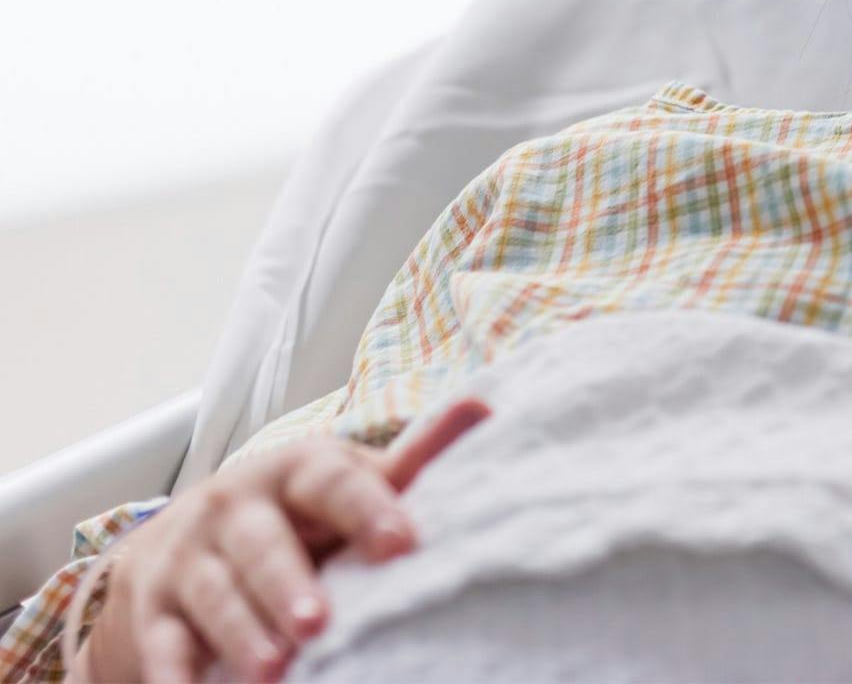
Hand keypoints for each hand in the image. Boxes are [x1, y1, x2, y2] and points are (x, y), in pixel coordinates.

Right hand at [77, 397, 488, 683]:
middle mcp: (235, 507)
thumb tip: (484, 409)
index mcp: (294, 470)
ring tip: (274, 671)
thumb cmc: (293, 513)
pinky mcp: (152, 613)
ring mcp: (187, 560)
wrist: (181, 541)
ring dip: (240, 635)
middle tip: (321, 623)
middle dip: (289, 584)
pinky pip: (161, 649)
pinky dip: (171, 678)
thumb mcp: (342, 480)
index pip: (332, 482)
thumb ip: (409, 460)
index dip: (367, 509)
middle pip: (263, 544)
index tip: (403, 544)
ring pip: (213, 597)